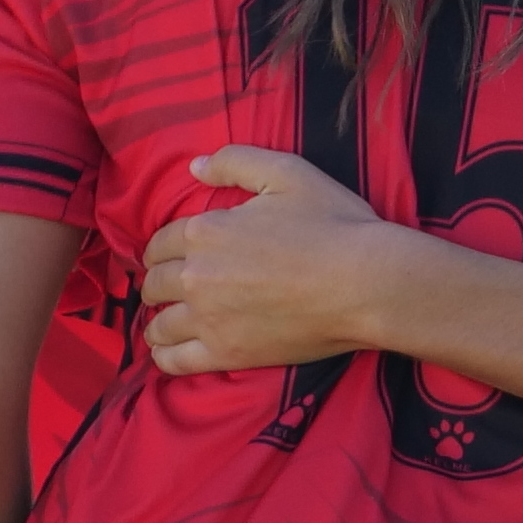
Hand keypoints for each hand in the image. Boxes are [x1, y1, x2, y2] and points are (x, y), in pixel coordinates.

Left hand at [140, 148, 390, 373]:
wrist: (366, 283)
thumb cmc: (333, 224)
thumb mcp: (287, 174)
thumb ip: (234, 161)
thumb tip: (194, 166)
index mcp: (206, 231)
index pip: (161, 242)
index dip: (163, 248)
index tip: (171, 256)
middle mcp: (197, 276)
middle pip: (155, 283)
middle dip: (160, 283)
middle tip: (171, 288)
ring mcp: (209, 318)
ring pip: (158, 324)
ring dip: (157, 320)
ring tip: (167, 322)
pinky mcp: (227, 353)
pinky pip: (175, 361)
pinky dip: (165, 356)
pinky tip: (169, 351)